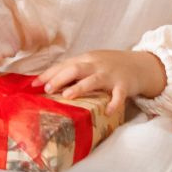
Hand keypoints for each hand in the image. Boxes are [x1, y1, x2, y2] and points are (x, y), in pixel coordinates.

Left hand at [33, 48, 165, 116]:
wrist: (138, 64)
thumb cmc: (108, 66)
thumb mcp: (90, 64)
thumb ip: (74, 70)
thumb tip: (49, 82)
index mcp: (85, 60)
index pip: (64, 65)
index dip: (48, 74)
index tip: (33, 84)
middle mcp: (96, 65)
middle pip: (75, 69)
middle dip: (60, 78)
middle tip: (47, 89)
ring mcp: (110, 75)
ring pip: (94, 80)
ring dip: (80, 87)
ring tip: (67, 96)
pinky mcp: (124, 85)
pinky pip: (119, 95)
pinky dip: (114, 103)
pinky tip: (107, 111)